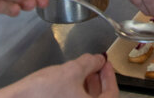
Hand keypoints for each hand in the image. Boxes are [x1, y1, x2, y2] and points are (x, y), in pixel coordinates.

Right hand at [0, 53, 117, 97]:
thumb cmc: (42, 92)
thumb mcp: (71, 70)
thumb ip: (90, 63)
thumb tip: (98, 60)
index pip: (111, 94)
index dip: (110, 76)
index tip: (106, 64)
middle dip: (98, 80)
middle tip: (96, 65)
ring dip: (88, 87)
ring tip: (83, 71)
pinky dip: (76, 93)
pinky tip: (70, 82)